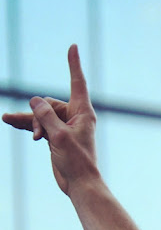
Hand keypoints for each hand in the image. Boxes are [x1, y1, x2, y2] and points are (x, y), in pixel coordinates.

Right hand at [2, 44, 98, 195]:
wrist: (78, 183)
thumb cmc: (76, 160)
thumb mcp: (58, 135)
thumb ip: (45, 115)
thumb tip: (34, 99)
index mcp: (83, 113)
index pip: (77, 83)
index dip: (73, 64)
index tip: (73, 46)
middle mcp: (76, 118)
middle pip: (50, 104)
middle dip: (38, 115)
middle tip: (39, 134)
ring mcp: (65, 127)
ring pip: (41, 115)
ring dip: (27, 119)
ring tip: (7, 119)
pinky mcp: (56, 137)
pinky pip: (39, 125)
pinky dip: (28, 126)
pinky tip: (11, 123)